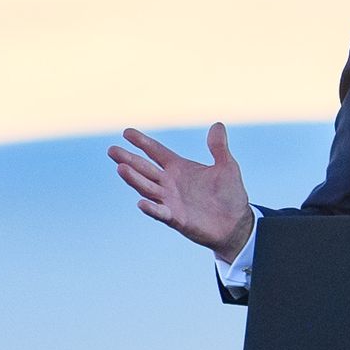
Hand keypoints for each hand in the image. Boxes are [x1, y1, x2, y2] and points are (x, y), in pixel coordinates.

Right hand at [108, 123, 254, 262]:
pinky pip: (161, 213)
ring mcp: (171, 201)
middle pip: (145, 168)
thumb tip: (218, 125)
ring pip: (147, 188)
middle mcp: (170, 183)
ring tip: (121, 168)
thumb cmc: (230, 195)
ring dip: (134, 180)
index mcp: (179, 168)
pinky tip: (141, 203)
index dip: (142, 142)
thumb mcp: (227, 167)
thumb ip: (219, 147)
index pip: (156, 152)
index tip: (126, 132)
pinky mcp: (176, 218)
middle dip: (129, 159)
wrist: (237, 224)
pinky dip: (151, 209)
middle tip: (112, 150)